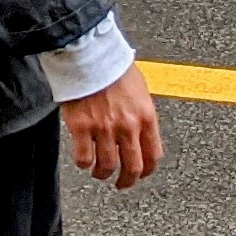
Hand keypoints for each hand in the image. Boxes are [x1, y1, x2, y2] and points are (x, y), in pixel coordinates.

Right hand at [61, 66, 162, 187]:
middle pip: (132, 167)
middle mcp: (128, 126)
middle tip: (121, 183)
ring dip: (103, 174)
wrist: (89, 52)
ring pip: (107, 166)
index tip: (141, 173)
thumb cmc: (113, 65)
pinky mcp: (82, 127)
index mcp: (146, 116)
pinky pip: (84, 156)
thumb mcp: (140, 88)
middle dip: (127, 180)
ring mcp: (104, 128)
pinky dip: (84, 163)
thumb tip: (141, 131)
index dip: (147, 170)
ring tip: (99, 172)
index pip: (153, 155)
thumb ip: (141, 113)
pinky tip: (83, 160)